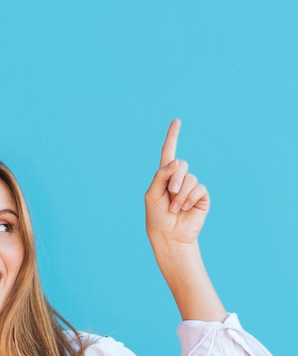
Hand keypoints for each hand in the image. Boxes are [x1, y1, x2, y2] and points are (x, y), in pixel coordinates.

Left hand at [145, 120, 209, 245]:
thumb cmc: (157, 216)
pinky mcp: (201, 196)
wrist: (169, 235)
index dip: (173, 137)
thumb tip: (177, 161)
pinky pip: (199, 188)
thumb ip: (162, 175)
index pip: (169, 152)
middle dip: (175, 179)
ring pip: (190, 178)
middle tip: (170, 193)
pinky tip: (184, 209)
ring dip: (180, 194)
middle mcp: (179, 178)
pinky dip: (189, 198)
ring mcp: (191, 187)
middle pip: (181, 164)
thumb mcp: (153, 193)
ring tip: (175, 207)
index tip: (177, 121)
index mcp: (164, 176)